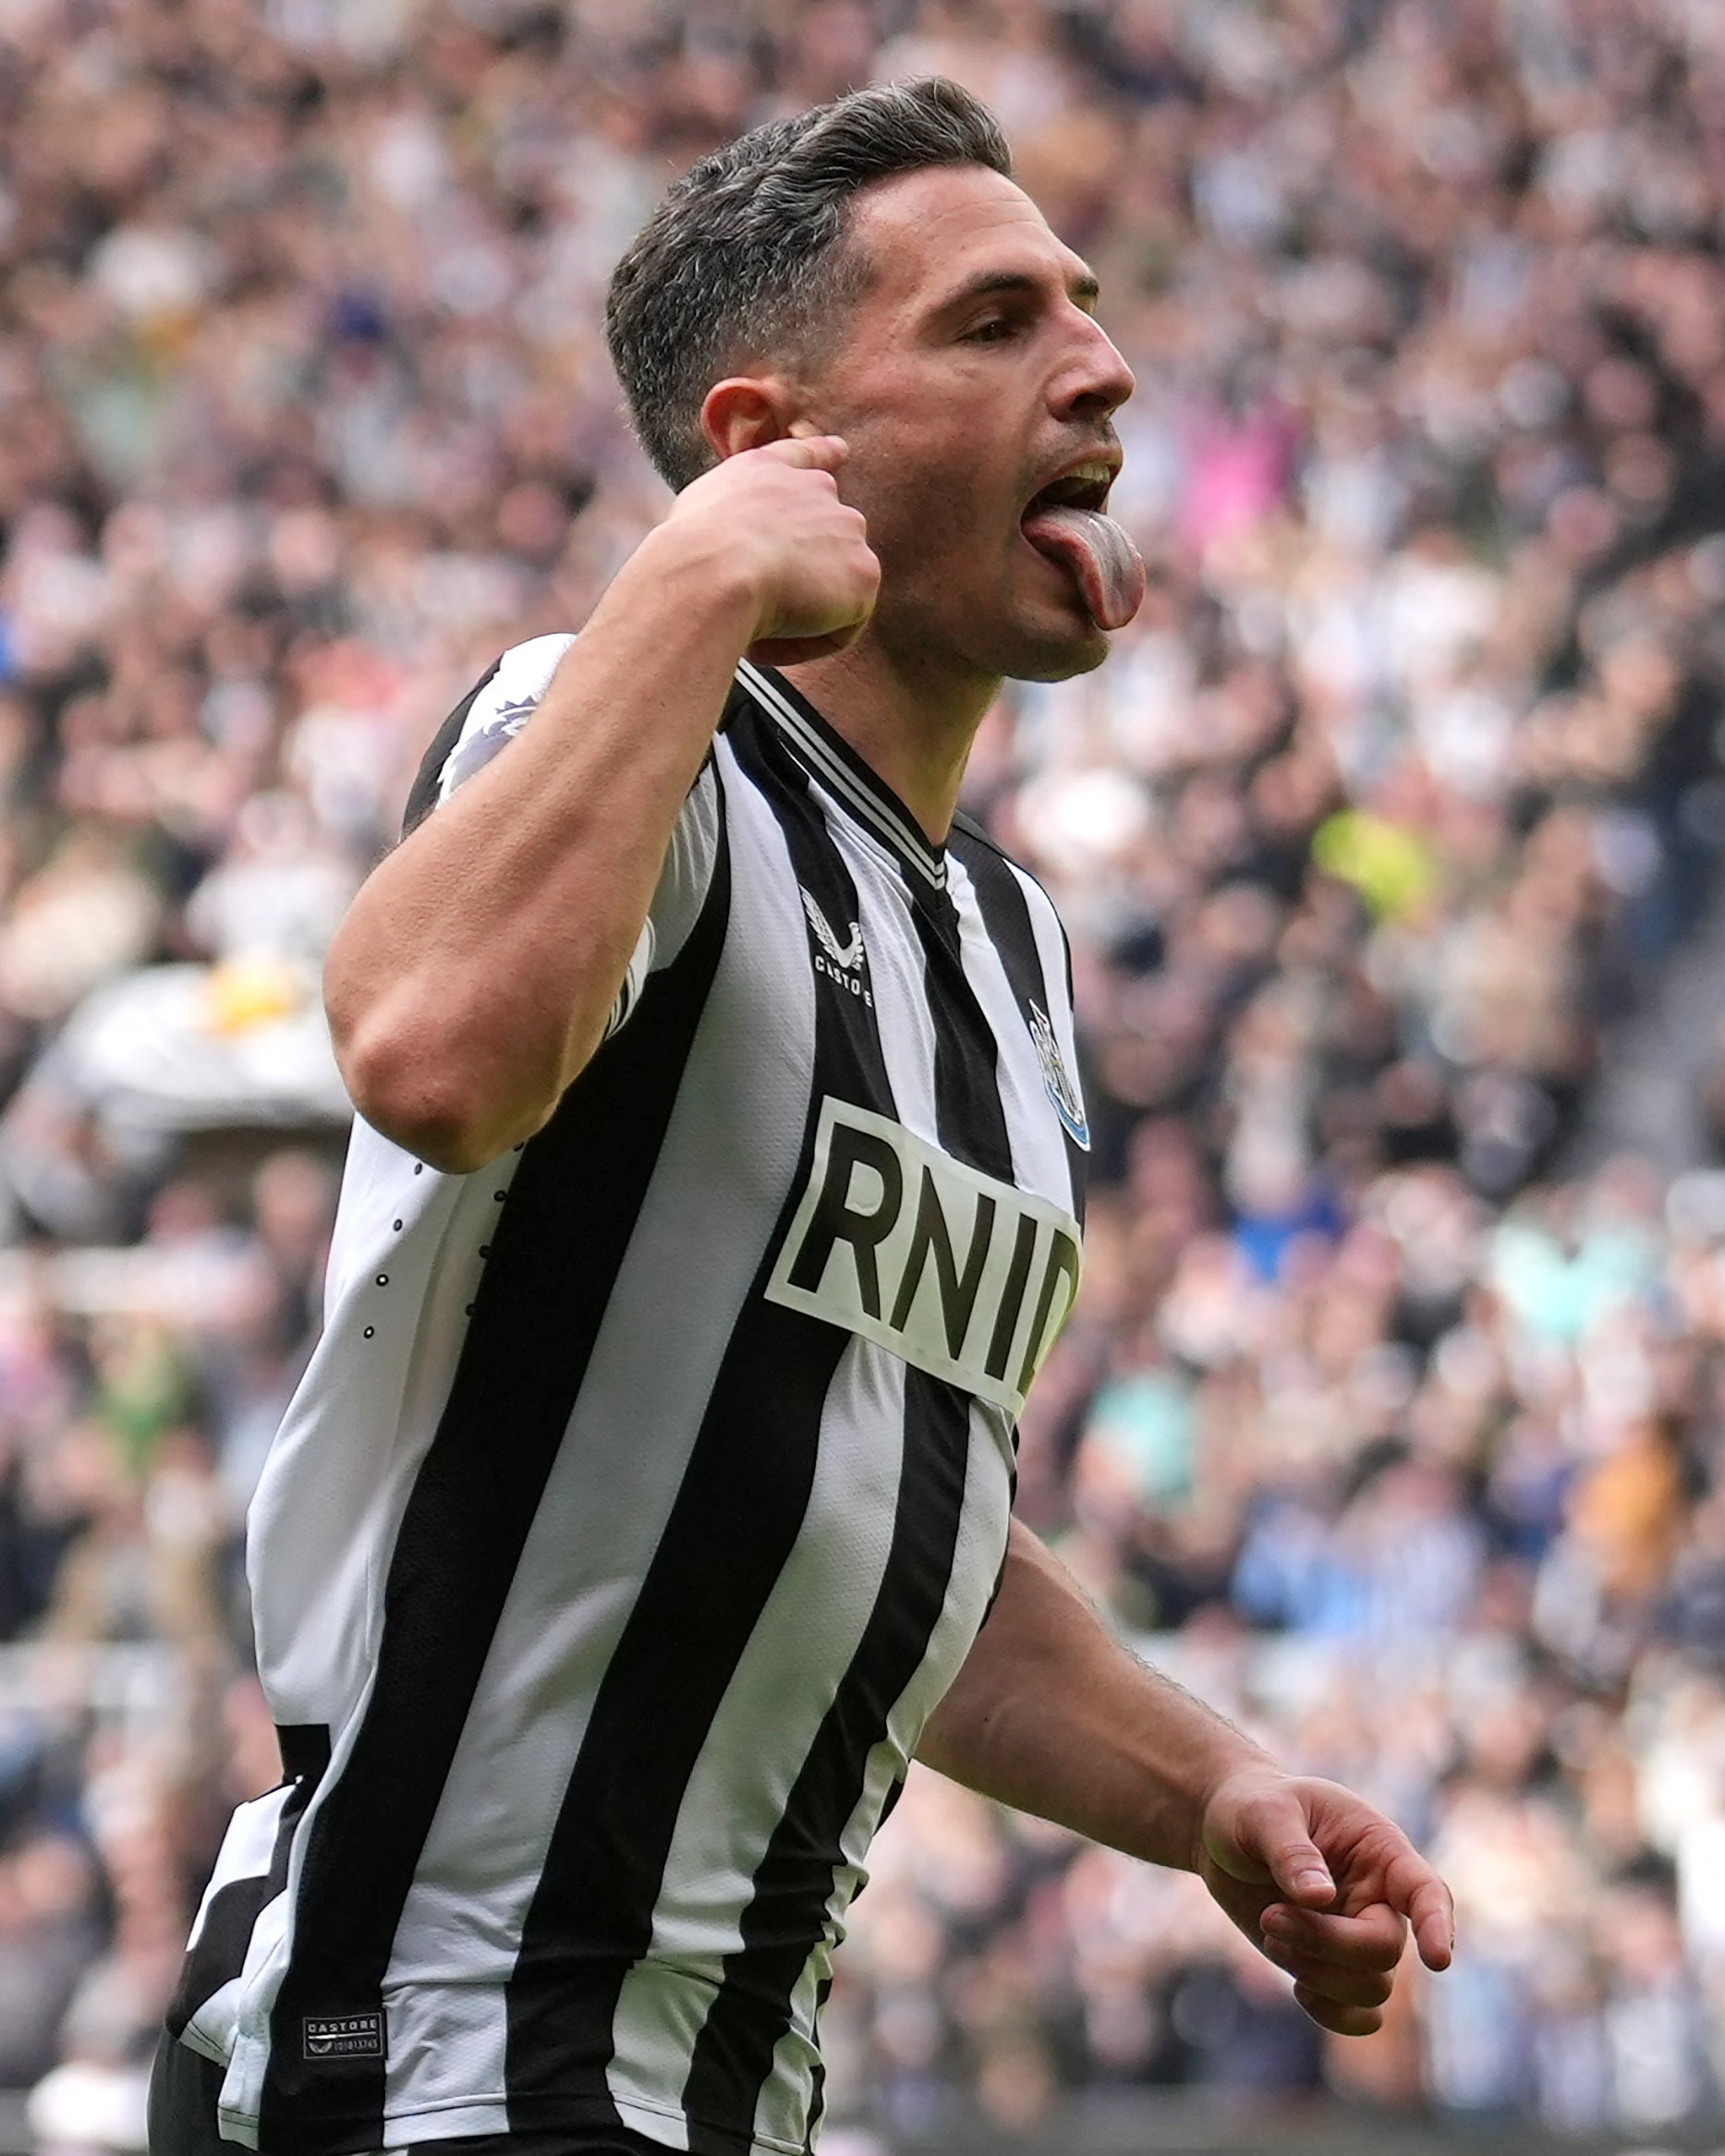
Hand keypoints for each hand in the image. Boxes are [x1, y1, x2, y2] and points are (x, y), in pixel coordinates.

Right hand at [658, 435, 880, 666]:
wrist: (714, 569)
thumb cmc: (690, 551)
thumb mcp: (698, 511)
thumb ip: (729, 515)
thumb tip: (739, 546)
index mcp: (771, 470)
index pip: (808, 458)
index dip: (825, 454)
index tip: (840, 451)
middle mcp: (817, 490)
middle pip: (824, 539)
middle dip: (795, 577)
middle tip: (754, 604)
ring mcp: (847, 530)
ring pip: (829, 589)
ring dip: (795, 615)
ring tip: (753, 625)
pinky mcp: (864, 574)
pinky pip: (839, 627)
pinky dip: (804, 643)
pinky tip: (770, 639)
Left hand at [1195, 1765, 1453, 2035]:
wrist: (1222, 1834)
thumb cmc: (1250, 1809)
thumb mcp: (1263, 1814)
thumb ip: (1292, 1851)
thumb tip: (1321, 1897)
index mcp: (1377, 1848)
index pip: (1425, 1890)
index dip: (1437, 1925)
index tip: (1437, 1961)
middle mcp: (1379, 1898)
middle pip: (1383, 1949)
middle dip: (1326, 1943)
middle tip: (1270, 1917)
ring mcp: (1358, 1935)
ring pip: (1372, 1988)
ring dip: (1316, 1973)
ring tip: (1269, 1928)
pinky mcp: (1332, 1967)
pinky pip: (1359, 2015)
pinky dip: (1333, 2015)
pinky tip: (1298, 1990)